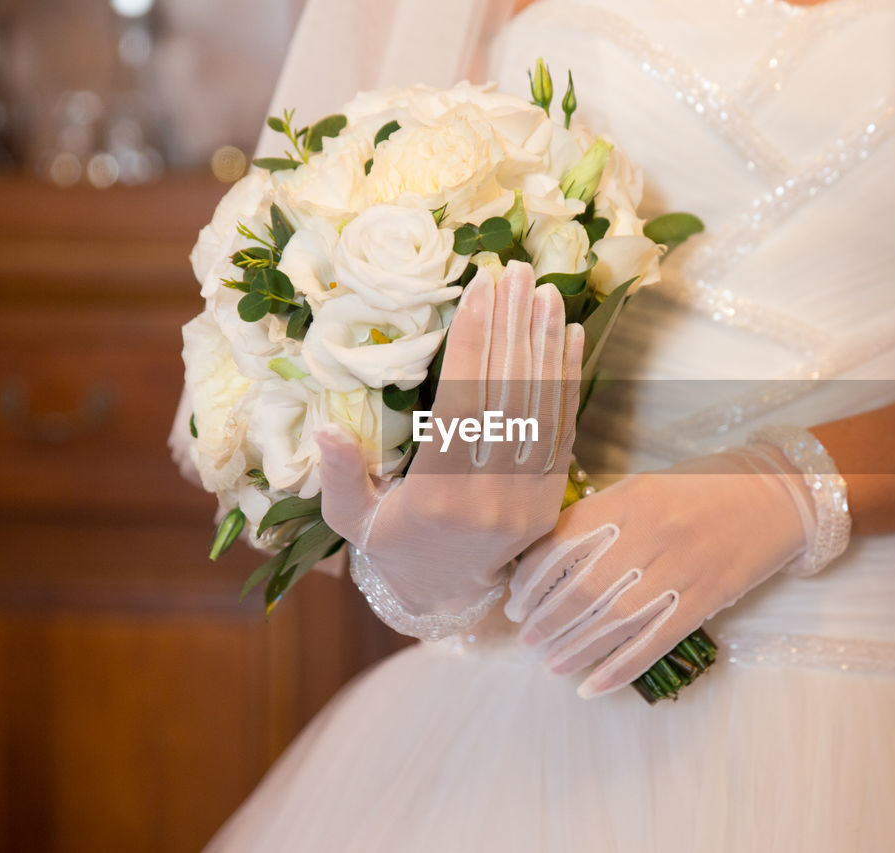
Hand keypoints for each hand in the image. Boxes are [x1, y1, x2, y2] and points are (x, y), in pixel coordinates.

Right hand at [317, 261, 582, 627]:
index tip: (482, 291)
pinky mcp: (551, 497)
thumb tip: (323, 429)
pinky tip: (571, 337)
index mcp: (439, 497)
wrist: (446, 592)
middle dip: (514, 328)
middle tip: (519, 272)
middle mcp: (491, 497)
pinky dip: (568, 380)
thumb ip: (342, 475)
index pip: (463, 405)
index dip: (474, 344)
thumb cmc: (393, 541)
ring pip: (542, 409)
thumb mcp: (353, 518)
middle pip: (508, 396)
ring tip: (546, 292)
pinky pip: (563, 430)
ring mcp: (528, 498)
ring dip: (545, 345)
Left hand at [506, 445, 810, 696]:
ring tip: (549, 663)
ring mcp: (682, 568)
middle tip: (526, 638)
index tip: (516, 599)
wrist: (779, 492)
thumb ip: (605, 516)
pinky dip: (620, 668)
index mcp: (631, 498)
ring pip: (614, 619)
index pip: (565, 542)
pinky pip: (656, 640)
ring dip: (575, 647)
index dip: (534, 577)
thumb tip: (552, 559)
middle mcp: (652, 532)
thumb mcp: (649, 486)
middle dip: (547, 619)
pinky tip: (592, 685)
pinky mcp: (708, 597)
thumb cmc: (706, 487)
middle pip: (584, 587)